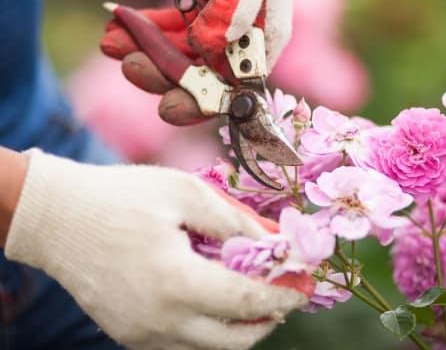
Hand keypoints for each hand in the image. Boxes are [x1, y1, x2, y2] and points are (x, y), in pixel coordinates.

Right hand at [5, 150, 306, 349]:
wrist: (57, 218)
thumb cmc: (121, 197)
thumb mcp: (184, 193)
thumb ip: (234, 221)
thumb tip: (275, 242)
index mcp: (176, 282)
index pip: (247, 301)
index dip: (283, 293)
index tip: (305, 284)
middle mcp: (160, 320)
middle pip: (235, 339)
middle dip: (269, 317)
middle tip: (284, 292)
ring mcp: (142, 333)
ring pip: (211, 348)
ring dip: (240, 327)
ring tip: (252, 295)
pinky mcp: (129, 334)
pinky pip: (183, 344)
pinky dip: (209, 329)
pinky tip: (213, 300)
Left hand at [100, 0, 294, 126]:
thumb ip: (237, 8)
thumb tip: (207, 50)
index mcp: (265, 36)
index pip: (237, 86)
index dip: (204, 100)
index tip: (168, 105)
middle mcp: (244, 37)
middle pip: (203, 74)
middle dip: (164, 75)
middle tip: (131, 67)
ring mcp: (220, 22)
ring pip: (180, 52)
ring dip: (145, 50)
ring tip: (112, 42)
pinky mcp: (199, 6)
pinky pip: (171, 25)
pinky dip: (145, 27)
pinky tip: (118, 24)